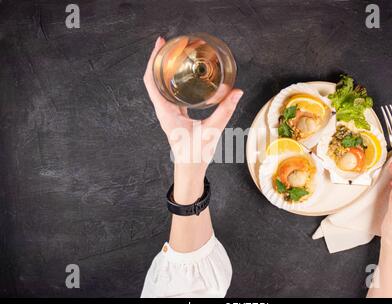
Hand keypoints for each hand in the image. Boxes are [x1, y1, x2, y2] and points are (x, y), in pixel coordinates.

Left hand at [143, 37, 243, 180]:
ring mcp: (168, 113)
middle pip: (153, 79)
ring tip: (175, 54)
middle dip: (158, 59)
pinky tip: (183, 74)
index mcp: (166, 113)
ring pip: (160, 86)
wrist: (191, 169)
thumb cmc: (196, 155)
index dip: (153, 61)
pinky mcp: (175, 115)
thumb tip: (237, 92)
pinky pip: (170, 94)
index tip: (160, 45)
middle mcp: (163, 110)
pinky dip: (173, 81)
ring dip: (165, 69)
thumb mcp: (212, 131)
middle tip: (169, 43)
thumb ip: (225, 111)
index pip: (151, 81)